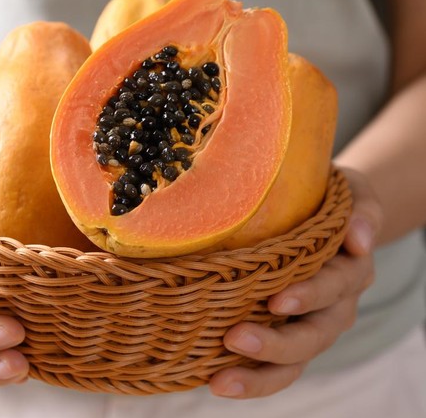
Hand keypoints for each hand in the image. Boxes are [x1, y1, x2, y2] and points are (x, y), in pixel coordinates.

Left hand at [209, 167, 382, 397]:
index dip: (308, 296)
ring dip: (258, 375)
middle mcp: (333, 307)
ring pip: (293, 363)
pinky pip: (274, 369)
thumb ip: (361, 211)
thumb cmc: (328, 201)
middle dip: (275, 343)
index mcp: (348, 271)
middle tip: (234, 338)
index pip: (333, 288)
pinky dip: (251, 380)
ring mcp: (310, 327)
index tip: (276, 301)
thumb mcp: (353, 194)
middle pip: (312, 336)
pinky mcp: (287, 338)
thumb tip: (359, 239)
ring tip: (220, 382)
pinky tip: (215, 382)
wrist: (325, 219)